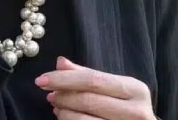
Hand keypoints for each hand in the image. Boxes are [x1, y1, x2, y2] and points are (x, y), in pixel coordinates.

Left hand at [37, 57, 154, 119]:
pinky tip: (64, 118)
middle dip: (63, 96)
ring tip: (57, 108)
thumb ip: (88, 75)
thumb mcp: (114, 88)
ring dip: (64, 113)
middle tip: (50, 95)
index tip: (41, 79)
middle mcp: (136, 110)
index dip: (64, 79)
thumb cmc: (128, 108)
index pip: (93, 79)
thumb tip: (60, 62)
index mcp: (135, 89)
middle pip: (88, 99)